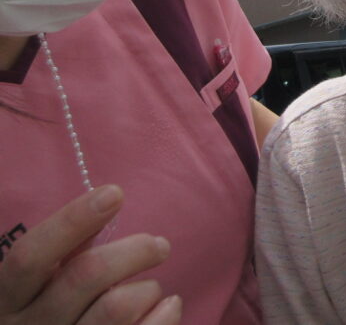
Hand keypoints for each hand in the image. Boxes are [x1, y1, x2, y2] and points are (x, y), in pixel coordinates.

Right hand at [0, 185, 181, 324]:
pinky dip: (165, 315)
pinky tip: (168, 305)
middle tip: (159, 245)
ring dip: (147, 289)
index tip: (115, 193)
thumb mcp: (38, 287)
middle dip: (134, 251)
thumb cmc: (45, 317)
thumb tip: (103, 204)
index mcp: (7, 299)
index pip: (30, 255)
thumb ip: (65, 251)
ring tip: (151, 287)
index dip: (72, 220)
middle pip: (86, 276)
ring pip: (116, 307)